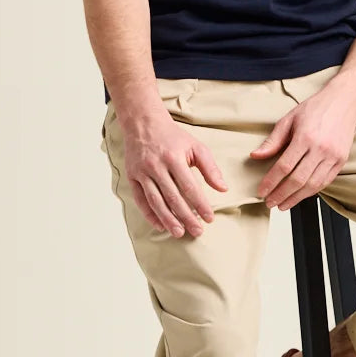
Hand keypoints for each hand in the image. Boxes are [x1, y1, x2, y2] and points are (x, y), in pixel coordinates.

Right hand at [123, 112, 226, 237]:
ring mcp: (142, 172)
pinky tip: (160, 225)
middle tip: (197, 231)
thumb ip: (210, 168)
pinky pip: (140, 200)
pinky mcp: (132, 177)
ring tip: (179, 233)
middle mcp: (156, 166)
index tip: (209, 218)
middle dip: (186, 217)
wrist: (143, 123)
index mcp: (174, 157)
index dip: (200, 205)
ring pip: (156, 201)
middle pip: (173, 197)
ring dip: (168, 219)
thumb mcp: (195, 146)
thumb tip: (223, 188)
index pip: (190, 187)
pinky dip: (149, 214)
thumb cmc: (172, 137)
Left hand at [249, 86, 355, 209]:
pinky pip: (325, 182)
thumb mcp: (289, 119)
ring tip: (283, 205)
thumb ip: (273, 141)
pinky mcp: (341, 161)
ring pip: (313, 185)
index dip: (271, 182)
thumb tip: (255, 156)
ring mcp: (333, 156)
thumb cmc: (315, 109)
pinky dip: (311, 192)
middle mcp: (321, 149)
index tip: (262, 191)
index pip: (284, 166)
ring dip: (296, 198)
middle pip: (298, 180)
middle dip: (281, 195)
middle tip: (270, 203)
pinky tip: (300, 196)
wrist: (344, 102)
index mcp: (305, 137)